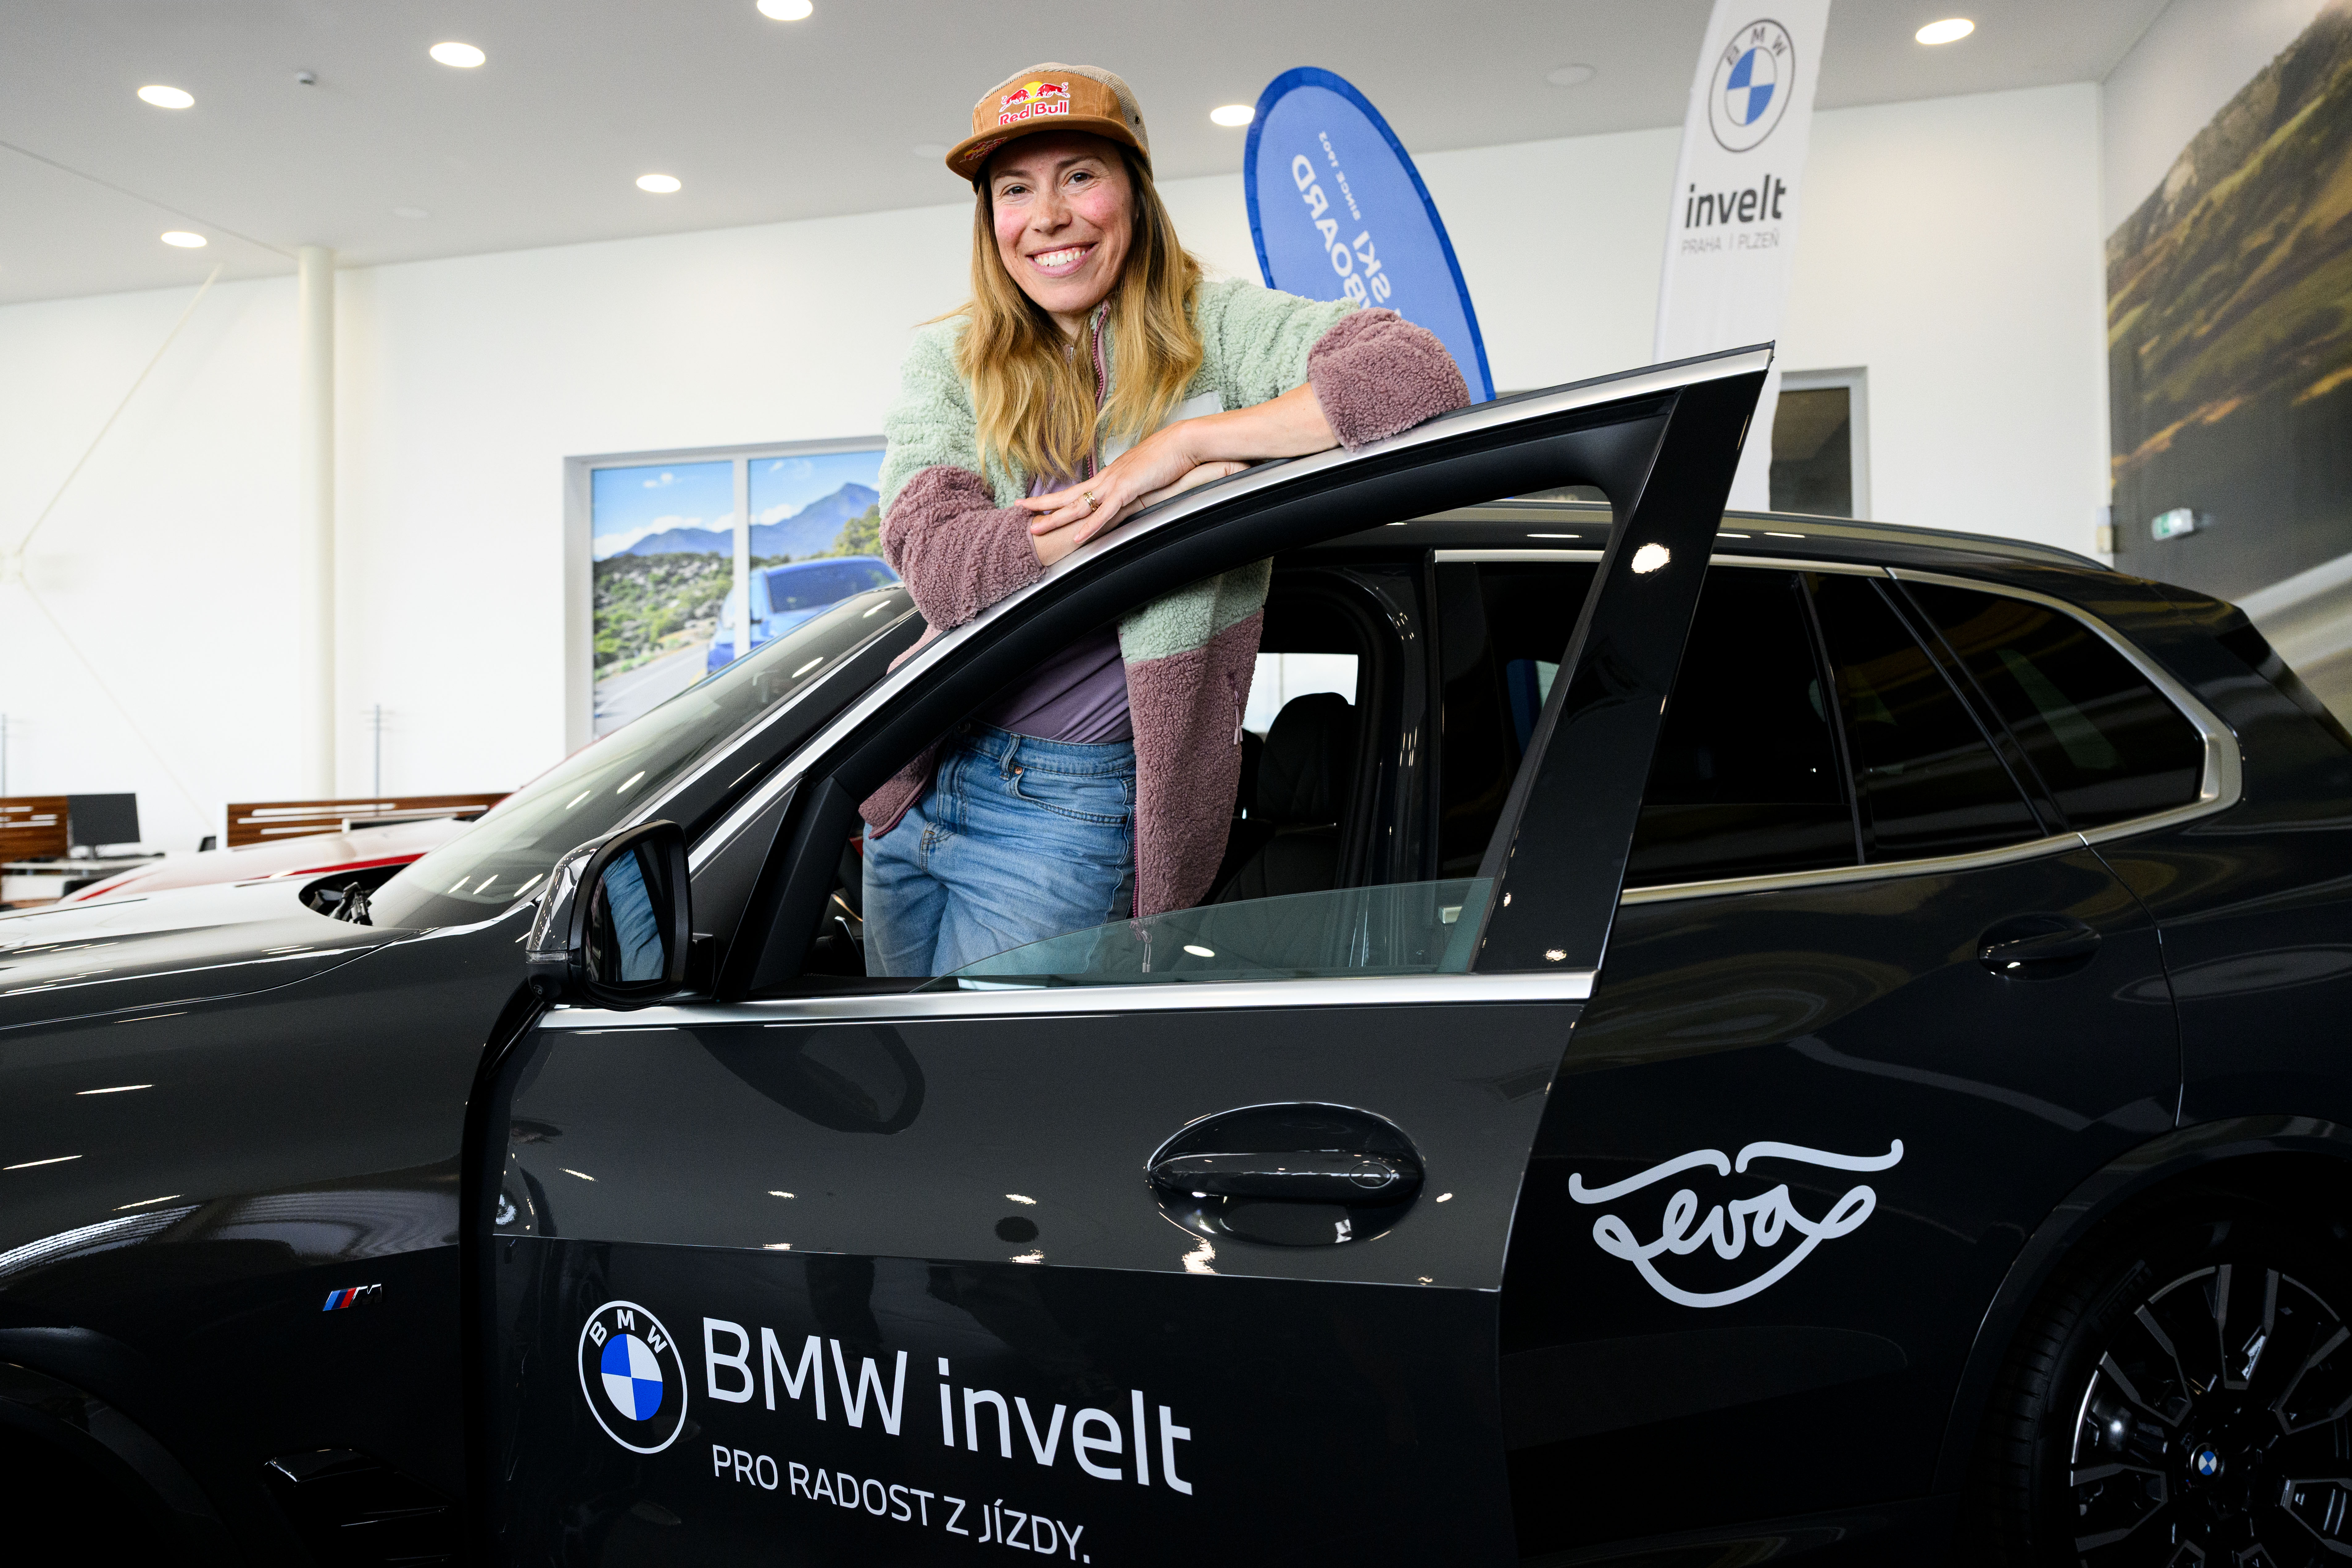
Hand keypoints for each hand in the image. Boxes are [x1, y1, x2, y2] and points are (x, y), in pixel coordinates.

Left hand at [1019, 419, 1206, 559]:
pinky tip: (1076, 538)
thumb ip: (1128, 488)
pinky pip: (1105, 513)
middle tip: (1018, 510)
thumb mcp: (1141, 476)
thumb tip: (1122, 496)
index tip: (1035, 502)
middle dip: (1041, 505)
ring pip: (1078, 505)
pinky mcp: (1127, 491)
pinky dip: (1090, 527)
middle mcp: (1106, 480)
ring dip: (1055, 518)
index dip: (1054, 497)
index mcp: (1108, 477)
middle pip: (1067, 496)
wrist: (1181, 444)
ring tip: (1035, 528)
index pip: (1075, 490)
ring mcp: (1114, 485)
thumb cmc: (1166, 458)